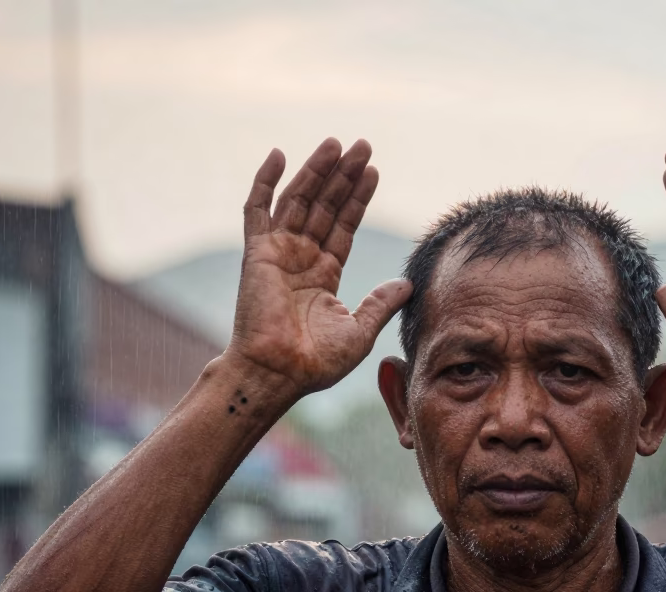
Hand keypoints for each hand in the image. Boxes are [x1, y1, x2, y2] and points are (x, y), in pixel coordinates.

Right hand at [226, 138, 411, 398]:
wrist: (280, 372)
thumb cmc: (316, 362)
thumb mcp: (360, 331)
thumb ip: (381, 303)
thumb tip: (408, 283)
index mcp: (324, 275)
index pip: (344, 226)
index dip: (358, 199)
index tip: (374, 171)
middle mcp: (301, 259)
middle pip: (324, 206)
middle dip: (343, 176)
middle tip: (363, 145)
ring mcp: (278, 253)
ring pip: (298, 200)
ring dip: (316, 171)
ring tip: (336, 144)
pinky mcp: (257, 253)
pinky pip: (257, 210)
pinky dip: (265, 182)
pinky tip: (279, 155)